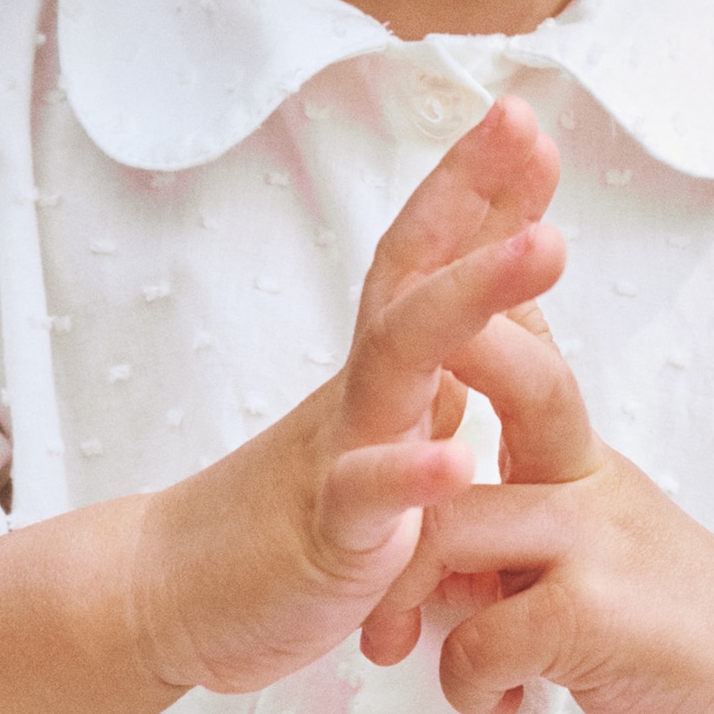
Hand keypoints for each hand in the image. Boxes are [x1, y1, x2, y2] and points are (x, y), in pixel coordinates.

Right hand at [128, 97, 567, 697]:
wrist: (168, 594)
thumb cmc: (287, 514)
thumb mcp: (380, 432)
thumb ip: (431, 370)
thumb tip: (491, 308)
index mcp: (385, 371)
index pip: (430, 257)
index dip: (480, 190)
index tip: (526, 119)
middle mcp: (365, 392)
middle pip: (415, 274)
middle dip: (474, 197)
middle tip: (524, 125)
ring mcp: (341, 453)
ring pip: (403, 359)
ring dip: (475, 296)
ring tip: (545, 247)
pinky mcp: (326, 535)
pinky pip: (369, 496)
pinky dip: (412, 473)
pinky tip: (459, 457)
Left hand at [361, 300, 713, 713]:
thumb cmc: (667, 610)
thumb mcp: (600, 520)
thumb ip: (529, 488)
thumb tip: (446, 469)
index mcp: (574, 455)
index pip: (528, 346)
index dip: (484, 282)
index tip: (437, 231)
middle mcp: (586, 478)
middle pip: (521, 376)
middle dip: (458, 338)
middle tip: (384, 379)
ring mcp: (595, 542)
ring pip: (451, 526)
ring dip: (405, 596)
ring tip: (396, 646)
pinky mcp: (595, 617)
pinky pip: (482, 635)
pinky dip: (465, 678)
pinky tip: (490, 699)